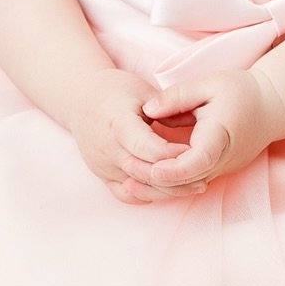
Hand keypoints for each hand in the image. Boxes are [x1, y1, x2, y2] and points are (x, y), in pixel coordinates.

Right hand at [67, 67, 212, 204]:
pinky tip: (168, 191)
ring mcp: (102, 165)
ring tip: (194, 187)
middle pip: (144, 173)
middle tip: (203, 177)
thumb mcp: (142, 90)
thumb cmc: (116, 90)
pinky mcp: (101, 176)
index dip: (172, 154)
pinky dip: (148, 195)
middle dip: (175, 178)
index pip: (148, 148)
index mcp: (117, 123)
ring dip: (167, 191)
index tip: (195, 153)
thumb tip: (193, 121)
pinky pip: (126, 195)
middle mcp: (107, 149)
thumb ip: (166, 108)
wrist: (80, 99)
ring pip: (137, 188)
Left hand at [123, 67, 282, 189]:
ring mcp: (220, 169)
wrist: (271, 107)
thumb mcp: (209, 83)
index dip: (174, 169)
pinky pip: (190, 184)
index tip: (151, 170)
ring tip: (127, 185)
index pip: (198, 161)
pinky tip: (144, 182)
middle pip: (188, 181)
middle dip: (156, 182)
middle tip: (125, 175)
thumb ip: (177, 95)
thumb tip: (148, 110)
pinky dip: (168, 184)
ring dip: (158, 189)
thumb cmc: (241, 91)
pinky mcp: (215, 171)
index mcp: (221, 135)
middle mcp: (222, 159)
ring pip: (187, 188)